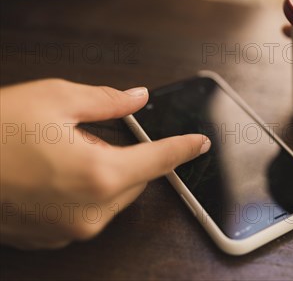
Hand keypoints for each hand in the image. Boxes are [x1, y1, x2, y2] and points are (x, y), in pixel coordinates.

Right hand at [0, 79, 210, 248]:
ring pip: (111, 196)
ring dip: (101, 172)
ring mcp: (70, 230)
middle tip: (86, 134)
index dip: (183, 148)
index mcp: (100, 175)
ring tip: (59, 153)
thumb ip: (107, 100)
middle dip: (124, 155)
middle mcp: (90, 212)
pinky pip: (86, 211)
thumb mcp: (55, 99)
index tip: (200, 143)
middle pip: (134, 179)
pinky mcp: (51, 238)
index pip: (159, 160)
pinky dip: (81, 190)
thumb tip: (136, 98)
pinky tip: (50, 173)